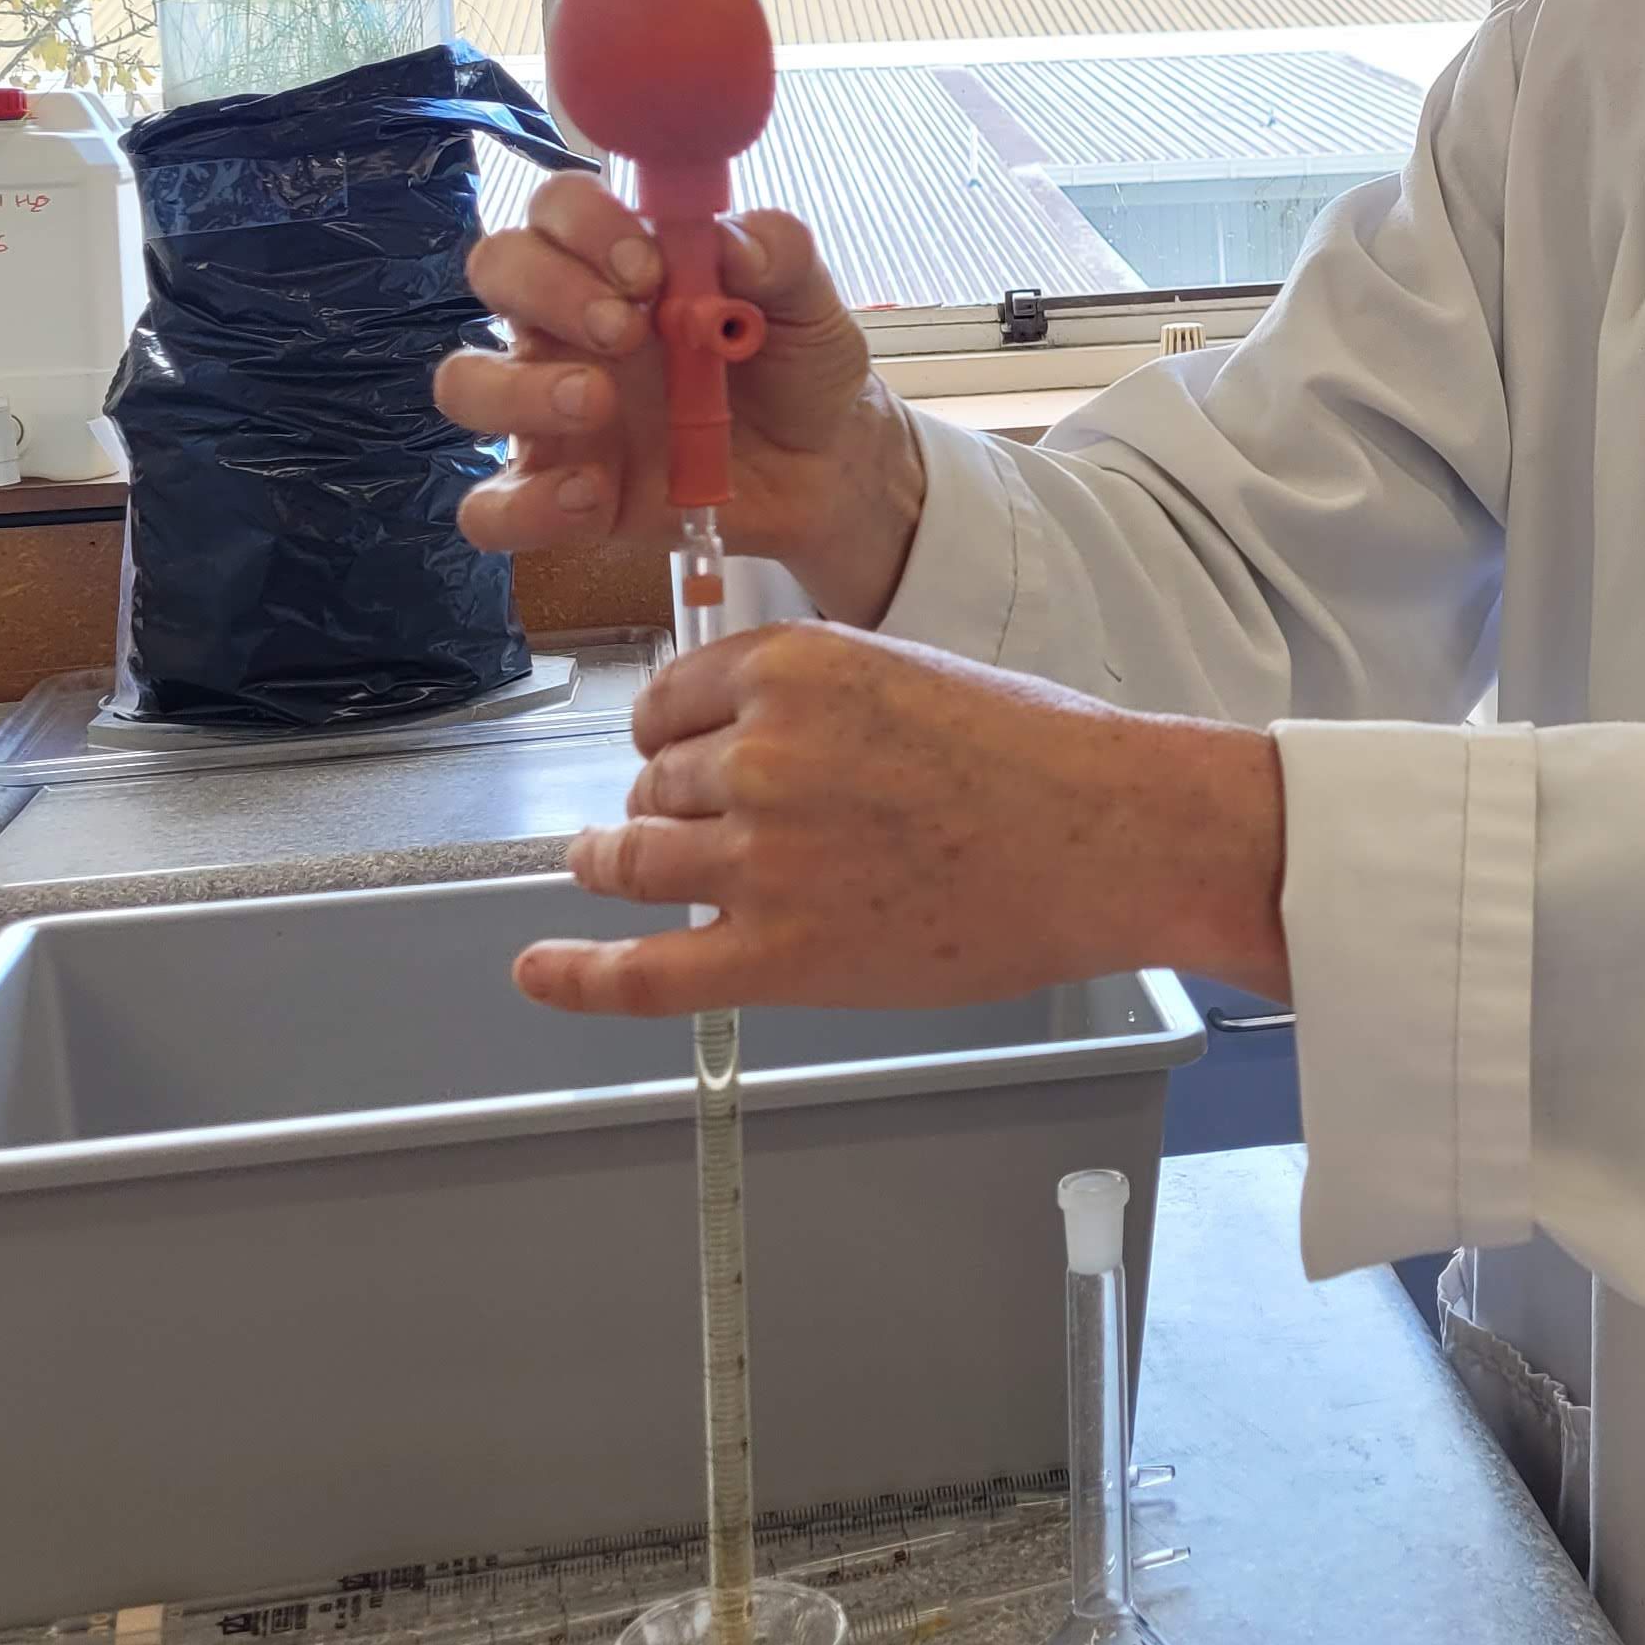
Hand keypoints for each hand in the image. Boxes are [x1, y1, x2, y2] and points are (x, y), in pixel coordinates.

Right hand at [436, 174, 926, 625]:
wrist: (823, 466)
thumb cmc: (796, 365)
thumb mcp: (808, 301)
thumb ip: (779, 255)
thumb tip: (731, 241)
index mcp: (616, 264)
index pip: (556, 210)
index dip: (585, 224)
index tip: (647, 267)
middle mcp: (565, 326)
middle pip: (496, 271)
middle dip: (549, 288)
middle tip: (625, 329)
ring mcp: (550, 413)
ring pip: (466, 384)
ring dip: (519, 389)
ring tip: (597, 400)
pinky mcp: (559, 497)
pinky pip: (493, 509)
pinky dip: (528, 505)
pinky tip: (595, 494)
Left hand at [513, 620, 1289, 1019]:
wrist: (1109, 834)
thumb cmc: (1036, 754)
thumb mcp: (904, 672)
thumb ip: (810, 704)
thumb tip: (734, 752)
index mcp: (788, 668)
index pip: (668, 705)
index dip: (669, 738)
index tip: (676, 755)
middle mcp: (758, 753)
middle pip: (653, 786)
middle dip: (666, 806)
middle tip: (696, 828)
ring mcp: (761, 858)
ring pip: (637, 862)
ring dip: (617, 865)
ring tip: (604, 869)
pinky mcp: (779, 953)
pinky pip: (645, 971)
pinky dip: (577, 977)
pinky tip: (536, 972)